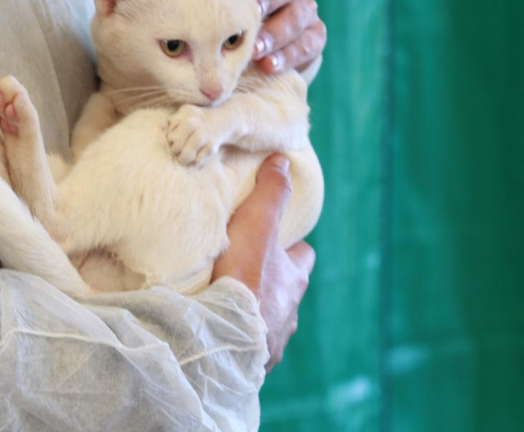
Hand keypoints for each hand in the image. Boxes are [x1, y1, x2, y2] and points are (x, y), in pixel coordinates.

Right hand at [211, 154, 315, 371]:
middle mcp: (289, 312)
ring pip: (268, 321)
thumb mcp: (257, 225)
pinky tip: (220, 334)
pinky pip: (249, 348)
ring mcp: (273, 340)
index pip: (303, 257)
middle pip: (286, 292)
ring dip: (254, 313)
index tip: (274, 239)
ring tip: (228, 305)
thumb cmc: (245, 280)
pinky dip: (239, 338)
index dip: (292, 247)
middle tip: (245, 272)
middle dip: (271, 283)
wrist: (225, 339)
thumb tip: (284, 160)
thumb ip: (270, 193)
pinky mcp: (253, 363)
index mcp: (294, 279)